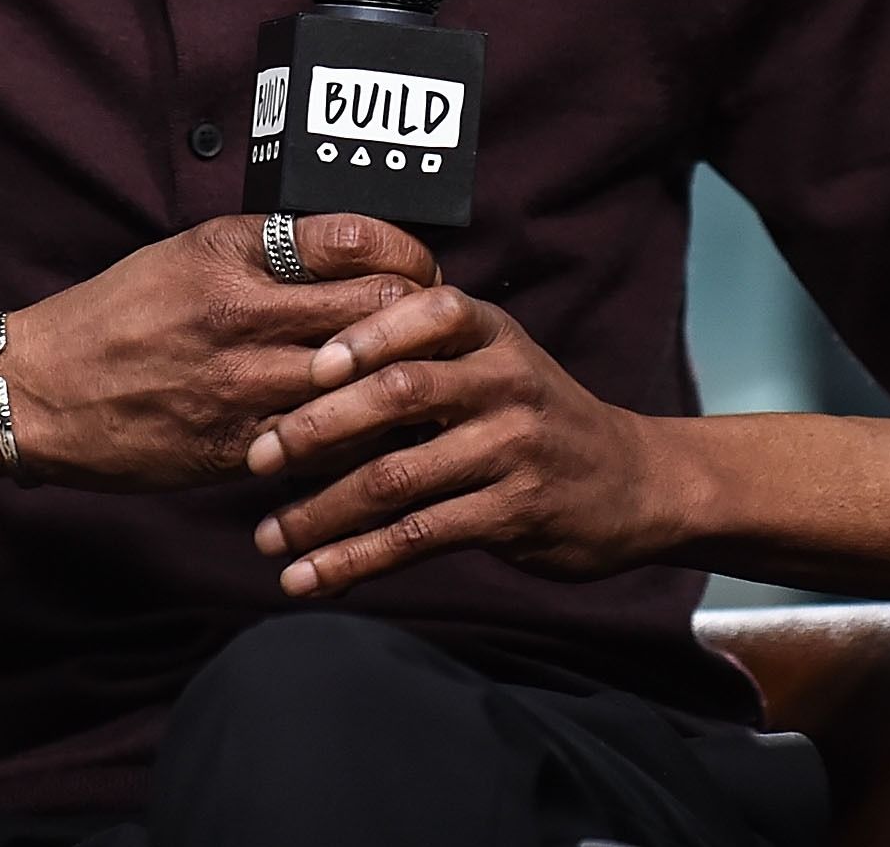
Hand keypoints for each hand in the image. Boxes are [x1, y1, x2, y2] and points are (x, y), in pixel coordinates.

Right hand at [2, 213, 438, 489]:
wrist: (37, 390)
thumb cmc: (116, 315)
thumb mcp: (186, 255)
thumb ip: (266, 252)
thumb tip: (355, 255)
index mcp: (230, 252)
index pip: (357, 241)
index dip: (409, 255)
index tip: (419, 269)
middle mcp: (240, 313)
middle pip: (378, 311)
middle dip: (423, 321)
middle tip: (435, 331)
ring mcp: (240, 385)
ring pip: (365, 384)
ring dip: (402, 385)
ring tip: (420, 384)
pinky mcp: (236, 447)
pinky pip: (328, 444)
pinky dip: (360, 437)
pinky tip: (373, 432)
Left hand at [244, 283, 672, 594]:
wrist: (634, 482)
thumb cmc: (533, 413)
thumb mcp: (493, 358)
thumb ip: (419, 351)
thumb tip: (300, 363)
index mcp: (488, 332)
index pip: (421, 313)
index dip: (360, 336)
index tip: (301, 366)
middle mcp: (504, 381)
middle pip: (398, 394)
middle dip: (315, 427)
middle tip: (255, 455)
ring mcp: (512, 448)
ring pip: (398, 477)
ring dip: (322, 512)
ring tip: (268, 536)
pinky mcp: (514, 513)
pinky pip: (419, 537)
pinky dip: (356, 560)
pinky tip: (312, 577)